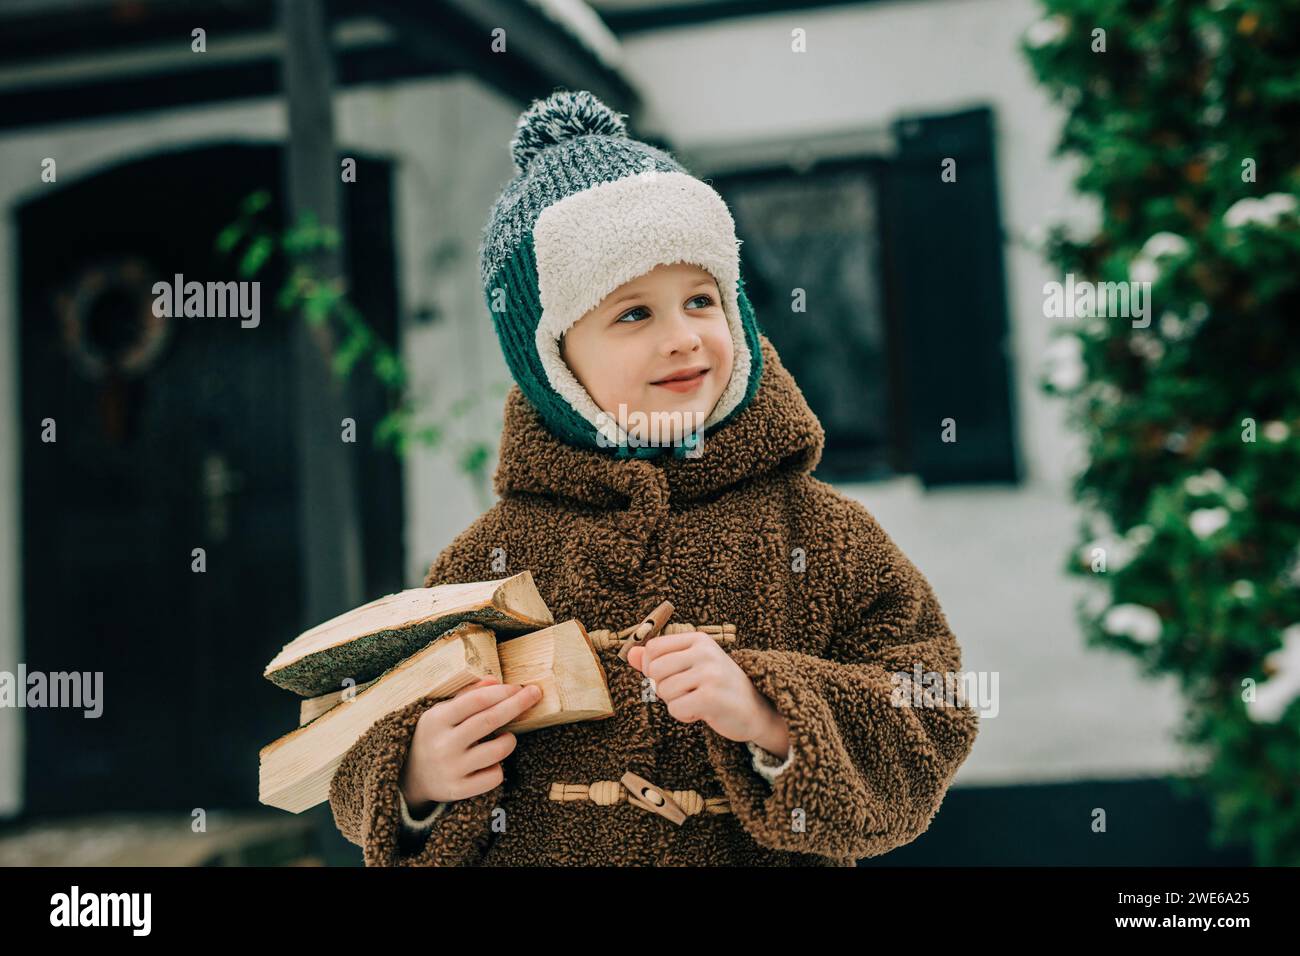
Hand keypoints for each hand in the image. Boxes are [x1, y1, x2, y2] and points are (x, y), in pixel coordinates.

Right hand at [399, 677, 541, 810]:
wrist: (409, 777)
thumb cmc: (434, 736)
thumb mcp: (442, 712)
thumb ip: (468, 695)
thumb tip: (495, 680)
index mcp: (436, 720)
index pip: (476, 701)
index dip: (502, 692)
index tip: (519, 687)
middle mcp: (443, 745)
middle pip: (490, 720)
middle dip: (517, 705)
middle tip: (535, 694)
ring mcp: (450, 770)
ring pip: (497, 751)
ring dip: (509, 740)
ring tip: (507, 738)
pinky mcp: (458, 790)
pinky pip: (494, 777)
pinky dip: (499, 767)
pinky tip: (491, 762)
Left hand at [628, 631, 788, 754]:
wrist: (755, 710)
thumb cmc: (718, 687)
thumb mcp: (691, 666)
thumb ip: (659, 660)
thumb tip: (629, 654)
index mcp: (699, 640)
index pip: (653, 648)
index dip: (652, 667)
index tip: (671, 677)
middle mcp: (705, 652)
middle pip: (655, 670)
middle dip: (663, 688)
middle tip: (686, 692)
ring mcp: (709, 673)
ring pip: (664, 691)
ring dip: (676, 703)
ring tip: (696, 701)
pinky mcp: (711, 697)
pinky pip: (675, 708)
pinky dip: (683, 716)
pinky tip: (701, 712)